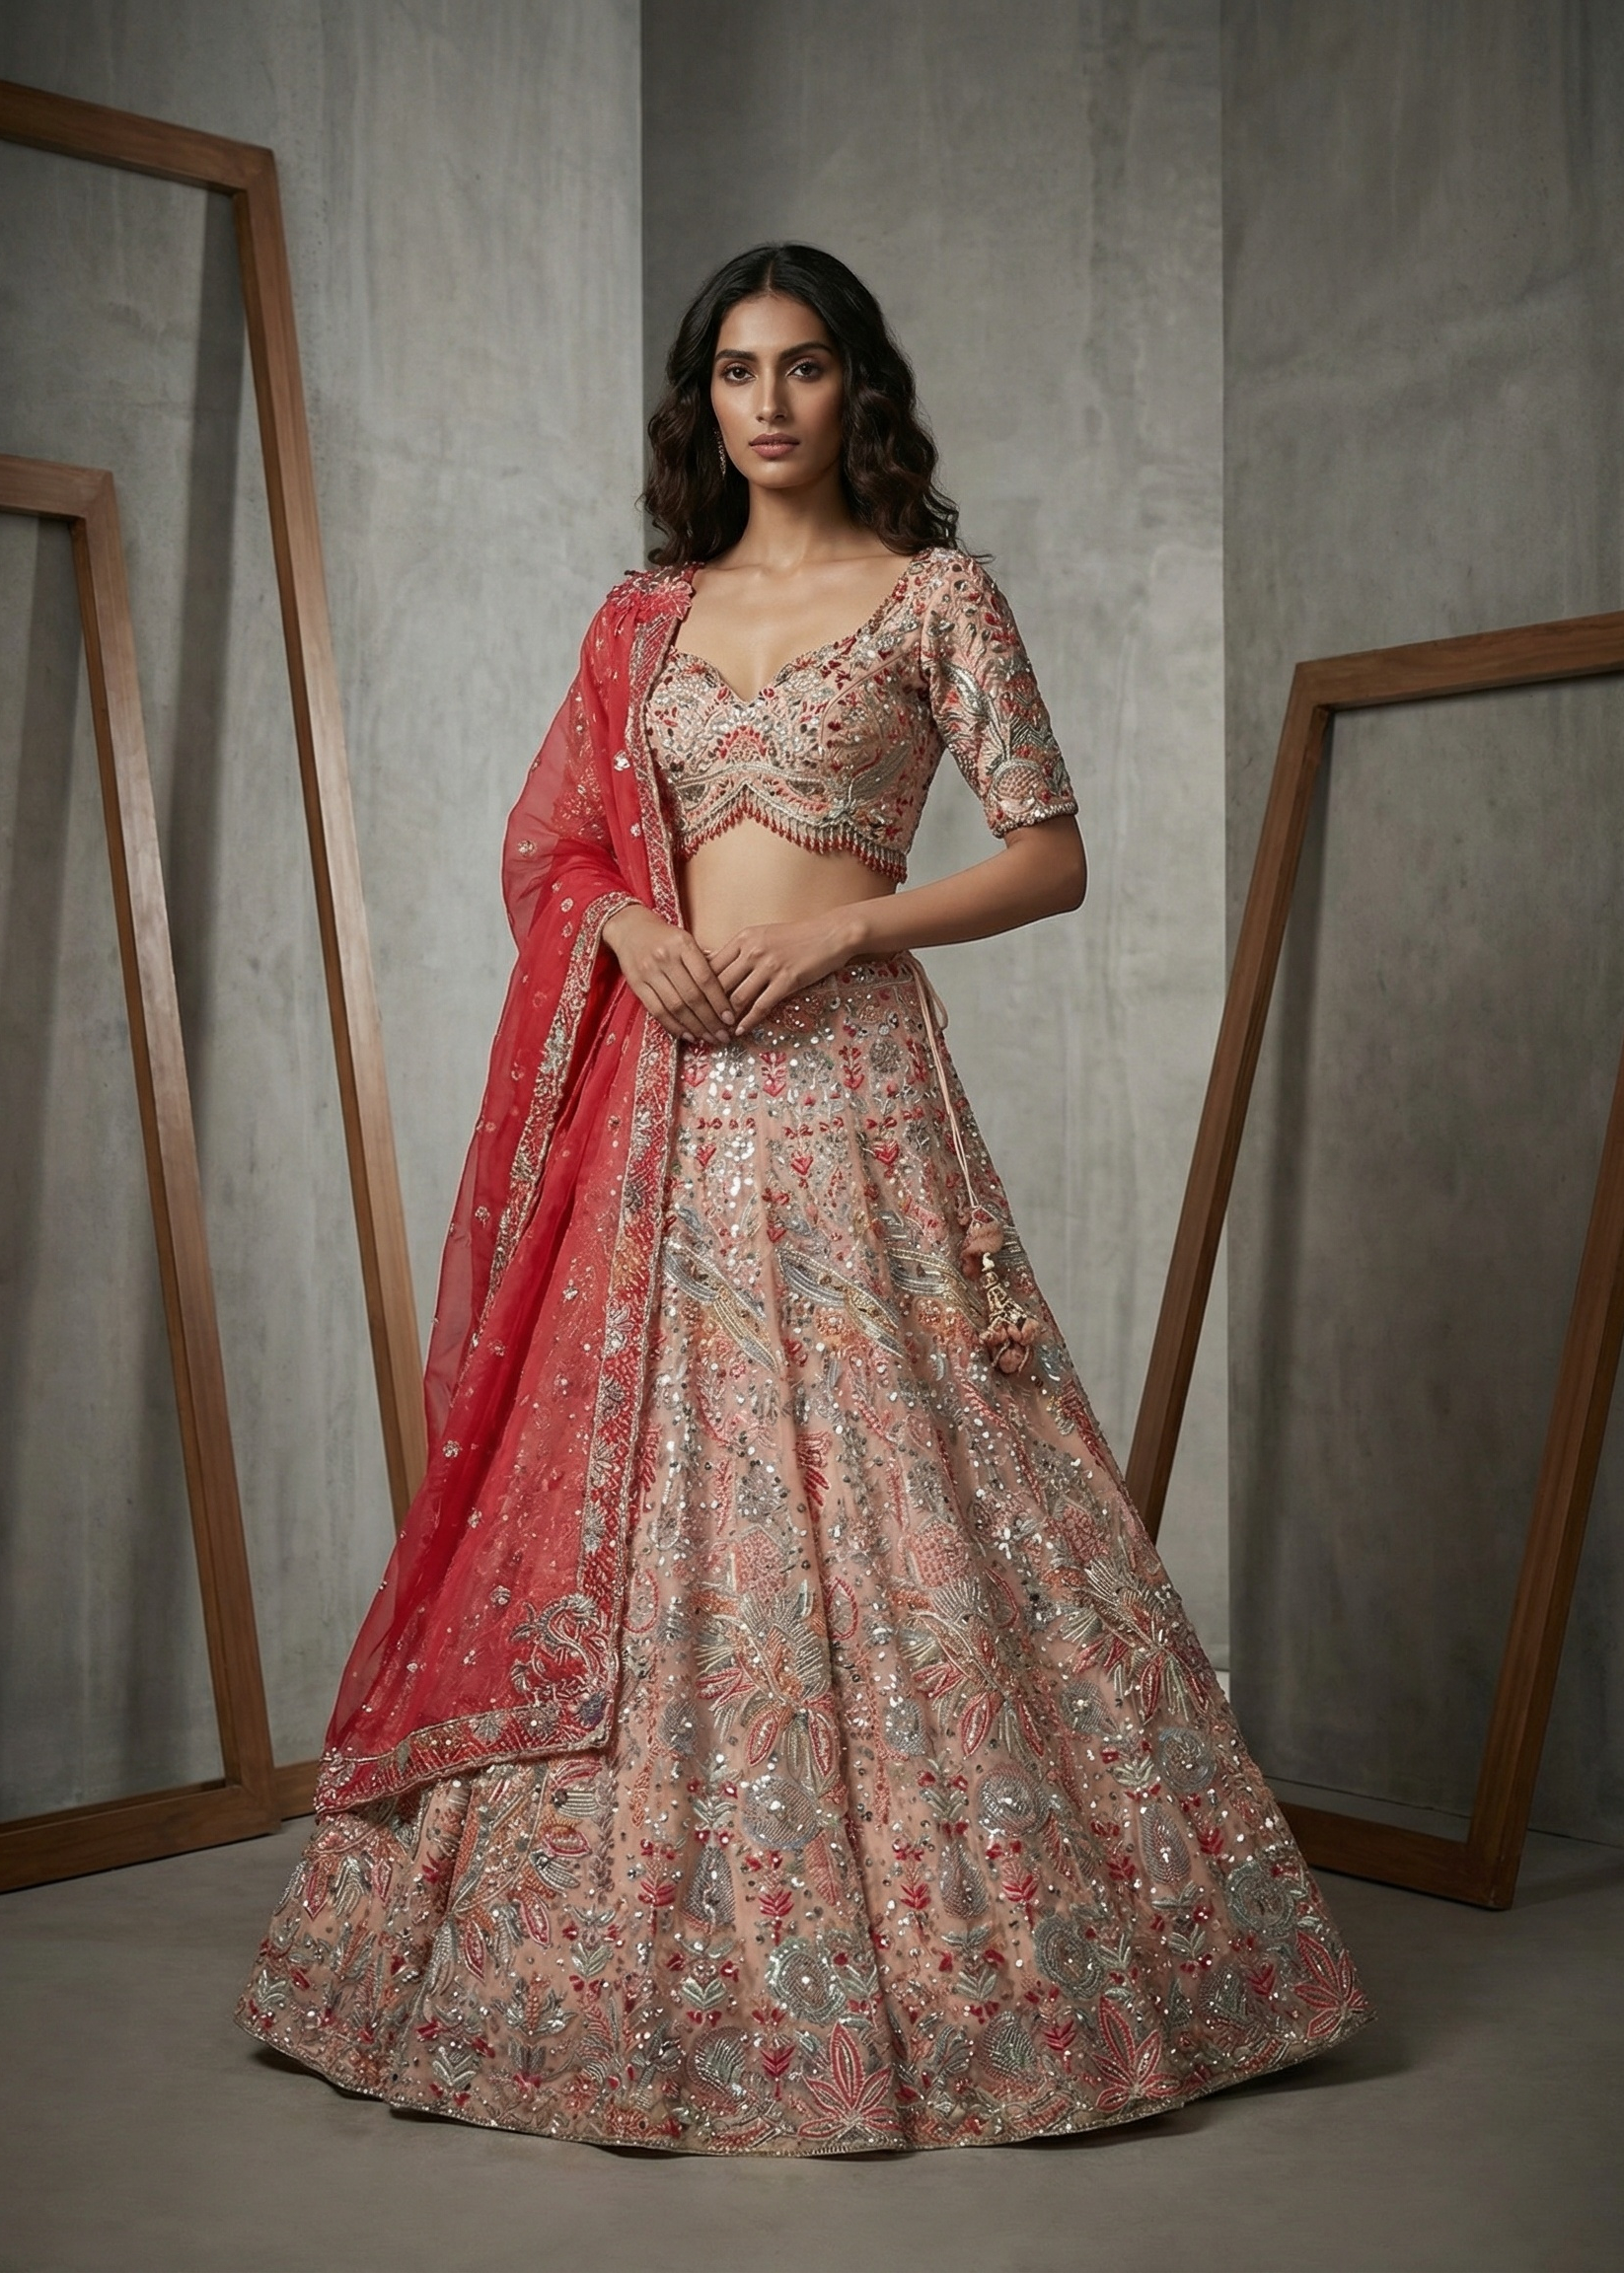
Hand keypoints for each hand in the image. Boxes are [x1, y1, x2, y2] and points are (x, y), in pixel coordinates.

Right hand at [601, 903, 734, 1041]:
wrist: (630, 928)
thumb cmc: (665, 937)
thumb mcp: (687, 940)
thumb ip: (704, 963)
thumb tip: (728, 991)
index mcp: (683, 944)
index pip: (706, 979)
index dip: (719, 1002)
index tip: (730, 1019)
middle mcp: (665, 958)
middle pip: (692, 997)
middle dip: (710, 1020)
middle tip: (723, 1036)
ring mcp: (649, 972)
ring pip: (675, 1007)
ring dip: (695, 1027)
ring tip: (709, 1038)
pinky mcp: (636, 984)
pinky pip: (657, 1011)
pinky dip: (674, 1026)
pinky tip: (688, 1034)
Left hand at [711, 909, 863, 1035]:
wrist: (830, 934)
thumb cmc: (795, 936)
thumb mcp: (761, 935)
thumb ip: (738, 950)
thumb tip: (710, 964)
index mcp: (743, 939)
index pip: (711, 966)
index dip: (699, 988)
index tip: (693, 1004)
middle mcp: (752, 951)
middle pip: (720, 984)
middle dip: (708, 1008)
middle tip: (702, 1024)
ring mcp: (769, 966)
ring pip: (737, 997)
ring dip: (726, 1018)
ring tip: (719, 1031)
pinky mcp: (787, 980)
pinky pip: (761, 1005)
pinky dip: (748, 1021)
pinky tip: (741, 1030)